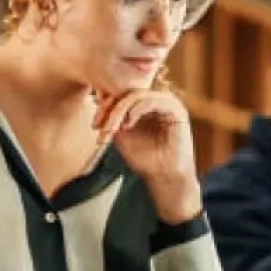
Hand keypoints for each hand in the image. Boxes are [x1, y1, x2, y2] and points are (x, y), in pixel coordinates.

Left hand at [93, 90, 201, 222]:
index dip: (105, 107)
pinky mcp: (176, 109)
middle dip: (109, 110)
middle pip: (127, 94)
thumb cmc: (145, 158)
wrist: (164, 177)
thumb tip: (97, 98)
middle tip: (98, 126)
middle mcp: (157, 101)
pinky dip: (136, 110)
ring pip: (137, 96)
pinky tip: (127, 125)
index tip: (94, 125)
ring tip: (111, 129)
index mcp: (145, 106)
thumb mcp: (121, 136)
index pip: (122, 96)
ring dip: (119, 111)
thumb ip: (112, 119)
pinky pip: (152, 101)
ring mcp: (167, 103)